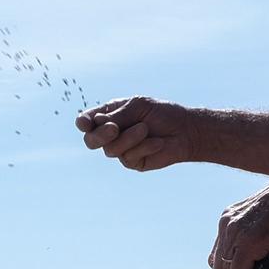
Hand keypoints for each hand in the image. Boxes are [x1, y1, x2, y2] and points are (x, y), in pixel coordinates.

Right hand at [76, 96, 199, 170]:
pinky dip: (144, 147)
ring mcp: (121, 149)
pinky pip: (128, 157)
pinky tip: (157, 142)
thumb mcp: (139, 106)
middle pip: (90, 140)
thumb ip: (118, 115)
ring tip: (146, 128)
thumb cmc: (162, 114)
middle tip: (114, 129)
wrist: (185, 131)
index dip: (83, 123)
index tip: (85, 123)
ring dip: (129, 137)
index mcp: (110, 116)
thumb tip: (96, 124)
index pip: (88, 121)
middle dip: (100, 135)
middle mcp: (111, 134)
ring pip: (110, 149)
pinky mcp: (132, 162)